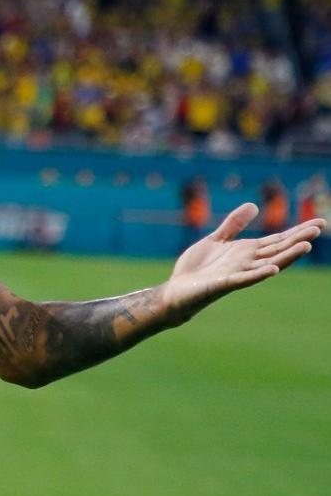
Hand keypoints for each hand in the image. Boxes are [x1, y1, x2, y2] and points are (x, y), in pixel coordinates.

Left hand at [161, 203, 324, 318]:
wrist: (178, 289)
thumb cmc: (198, 268)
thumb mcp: (217, 239)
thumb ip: (234, 224)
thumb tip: (254, 205)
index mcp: (247, 251)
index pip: (277, 240)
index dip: (297, 231)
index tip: (318, 223)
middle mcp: (248, 262)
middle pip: (278, 249)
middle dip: (298, 239)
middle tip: (319, 227)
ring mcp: (238, 273)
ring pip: (268, 264)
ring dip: (287, 256)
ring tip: (306, 247)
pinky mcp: (224, 283)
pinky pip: (245, 279)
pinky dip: (259, 274)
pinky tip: (273, 270)